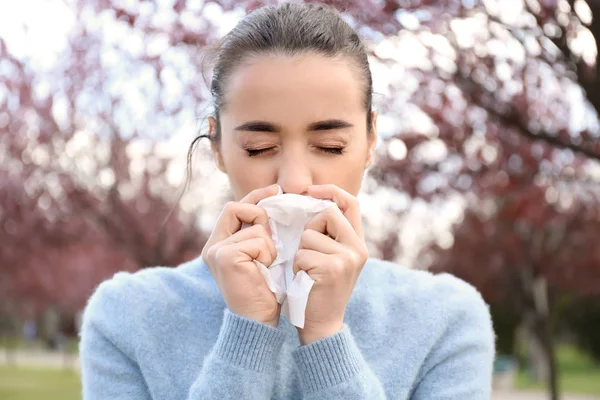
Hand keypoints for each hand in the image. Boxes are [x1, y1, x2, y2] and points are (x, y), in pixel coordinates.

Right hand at [202, 185, 280, 327]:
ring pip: (253, 227)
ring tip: (267, 264)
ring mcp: (216, 251)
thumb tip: (272, 201)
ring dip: (269, 244)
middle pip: (235, 207)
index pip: (234, 208)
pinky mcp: (225, 257)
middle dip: (260, 213)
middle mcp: (213, 246)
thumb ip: (258, 232)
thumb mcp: (262, 254)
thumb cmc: (265, 290)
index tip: (275, 191)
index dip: (255, 197)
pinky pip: (257, 240)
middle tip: (272, 233)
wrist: (258, 321)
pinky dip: (267, 253)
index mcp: (219, 244)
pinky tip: (264, 269)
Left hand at [293, 184, 367, 343]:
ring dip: (300, 252)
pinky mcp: (332, 268)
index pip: (350, 202)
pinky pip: (302, 253)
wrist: (320, 325)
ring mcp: (347, 257)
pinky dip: (297, 265)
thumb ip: (331, 235)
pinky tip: (304, 279)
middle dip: (309, 229)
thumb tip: (314, 203)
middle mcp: (357, 248)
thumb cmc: (318, 289)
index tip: (310, 191)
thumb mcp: (332, 259)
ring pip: (309, 234)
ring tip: (306, 270)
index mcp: (358, 243)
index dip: (330, 190)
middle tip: (308, 252)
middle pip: (327, 213)